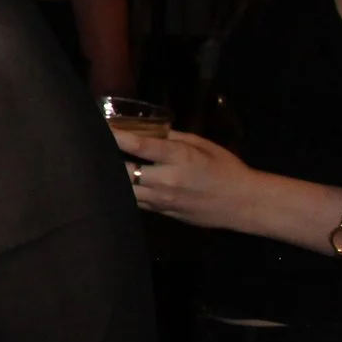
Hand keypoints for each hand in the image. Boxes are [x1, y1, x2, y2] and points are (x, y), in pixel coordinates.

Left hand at [111, 126, 268, 229]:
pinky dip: (125, 191)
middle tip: (95, 148)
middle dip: (108, 159)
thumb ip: (173, 137)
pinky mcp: (163, 213)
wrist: (245, 203)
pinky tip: (120, 182)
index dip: (116, 136)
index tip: (100, 127)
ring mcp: (163, 200)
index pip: (139, 146)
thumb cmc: (226, 169)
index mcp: (179, 158)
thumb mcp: (203, 145)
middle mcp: (166, 180)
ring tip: (102, 165)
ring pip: (125, 190)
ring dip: (114, 178)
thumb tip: (148, 130)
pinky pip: (136, 202)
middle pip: (124, 171)